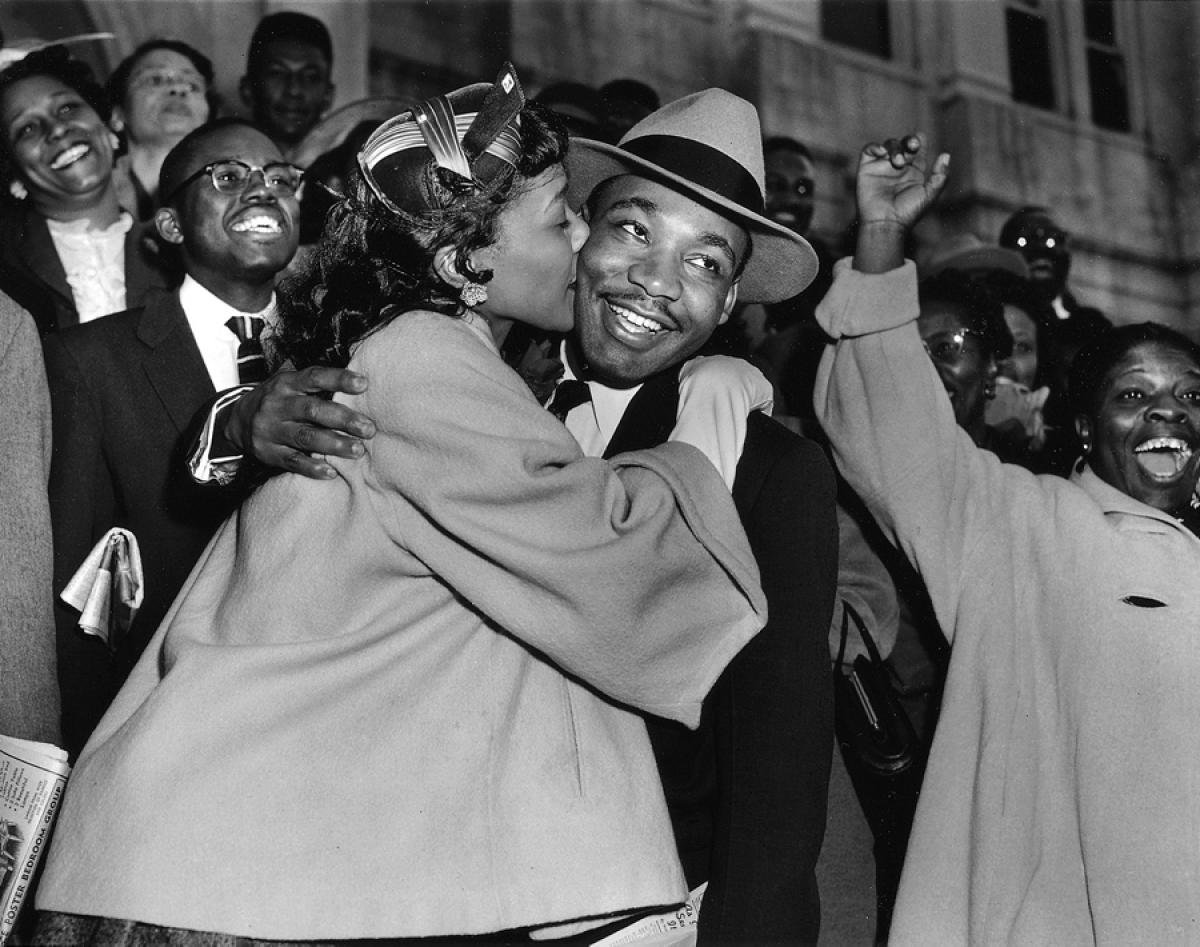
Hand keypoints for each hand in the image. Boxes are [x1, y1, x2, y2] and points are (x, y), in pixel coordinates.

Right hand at [225, 367, 376, 479]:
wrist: (236, 420)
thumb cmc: (279, 400)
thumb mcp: (291, 384)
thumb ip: (318, 384)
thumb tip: (362, 384)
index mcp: (287, 383)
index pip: (314, 377)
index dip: (339, 379)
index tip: (364, 384)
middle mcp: (277, 405)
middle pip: (313, 410)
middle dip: (344, 419)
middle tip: (368, 428)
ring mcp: (271, 430)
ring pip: (305, 437)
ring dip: (334, 444)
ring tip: (358, 450)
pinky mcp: (268, 452)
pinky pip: (292, 461)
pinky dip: (312, 467)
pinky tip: (331, 472)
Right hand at [857, 133, 949, 229]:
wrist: (885, 223)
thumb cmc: (907, 213)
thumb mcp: (929, 195)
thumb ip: (940, 176)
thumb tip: (946, 155)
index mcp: (914, 172)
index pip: (917, 150)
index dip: (919, 141)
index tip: (921, 139)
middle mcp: (898, 167)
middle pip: (904, 144)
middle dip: (909, 141)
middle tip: (913, 145)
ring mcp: (882, 167)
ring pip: (889, 145)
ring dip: (895, 149)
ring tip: (898, 162)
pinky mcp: (867, 168)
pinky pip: (869, 150)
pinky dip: (874, 146)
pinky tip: (881, 152)